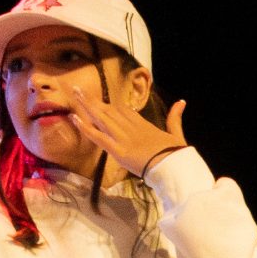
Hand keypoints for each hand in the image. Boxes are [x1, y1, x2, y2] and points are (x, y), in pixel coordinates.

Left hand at [67, 91, 188, 178]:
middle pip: (109, 110)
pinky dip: (86, 127)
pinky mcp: (117, 151)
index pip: (124, 110)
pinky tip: (74, 118)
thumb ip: (175, 118)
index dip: (112, 107)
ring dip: (87, 105)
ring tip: (75, 93)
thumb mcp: (177, 134)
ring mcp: (123, 138)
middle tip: (79, 89)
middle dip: (94, 100)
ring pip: (101, 118)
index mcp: (144, 124)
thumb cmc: (176, 155)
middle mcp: (131, 128)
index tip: (102, 103)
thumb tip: (181, 102)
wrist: (174, 168)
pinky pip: (98, 137)